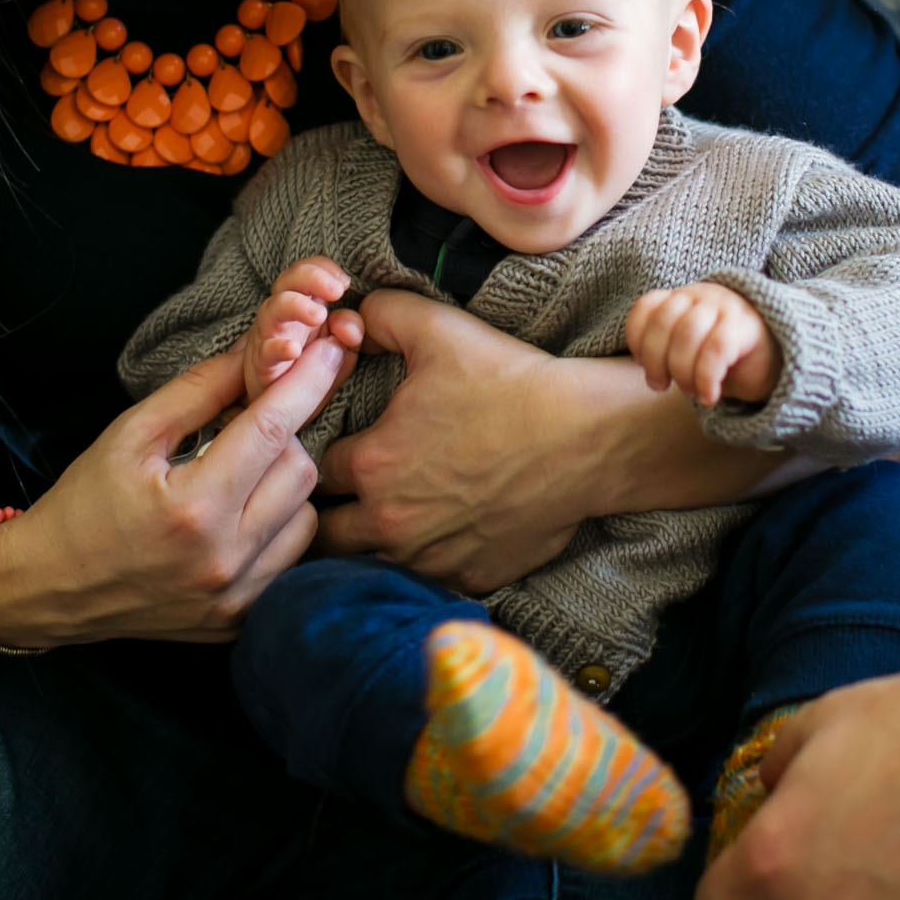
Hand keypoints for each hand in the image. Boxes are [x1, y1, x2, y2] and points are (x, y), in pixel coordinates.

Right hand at [0, 329, 353, 650]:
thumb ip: (198, 391)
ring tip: (243, 475)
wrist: (49, 588)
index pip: (272, 430)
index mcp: (192, 507)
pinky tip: (243, 515)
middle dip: (286, 436)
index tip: (331, 349)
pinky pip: (291, 560)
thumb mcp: (130, 434)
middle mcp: (223, 558)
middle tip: (250, 428)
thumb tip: (256, 351)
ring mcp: (235, 596)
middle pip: (301, 472)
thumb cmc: (84, 504)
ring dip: (286, 484)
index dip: (307, 382)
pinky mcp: (239, 619)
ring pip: (307, 517)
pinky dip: (280, 528)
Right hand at [246, 254, 363, 402]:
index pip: (307, 272)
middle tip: (336, 290)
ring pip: (272, 308)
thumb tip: (349, 328)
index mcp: (302, 305)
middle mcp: (282, 316)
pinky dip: (278, 347)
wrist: (282, 410)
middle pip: (287, 281)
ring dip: (295, 305)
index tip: (345, 283)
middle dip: (311, 277)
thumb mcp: (341, 350)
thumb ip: (351, 333)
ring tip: (319, 315)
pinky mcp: (260, 367)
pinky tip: (294, 350)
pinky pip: (264, 352)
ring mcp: (268, 338)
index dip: (324, 269)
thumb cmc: (311, 372)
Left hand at [309, 289, 608, 593]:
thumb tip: (347, 320)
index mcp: (372, 464)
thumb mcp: (437, 329)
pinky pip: (424, 583)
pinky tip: (438, 535)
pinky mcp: (467, 577)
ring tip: (390, 517)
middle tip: (349, 493)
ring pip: (368, 567)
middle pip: (326, 534)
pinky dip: (423, 563)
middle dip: (331, 512)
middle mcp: (390, 521)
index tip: (342, 448)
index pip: (315, 472)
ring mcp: (429, 557)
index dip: (323, 457)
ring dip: (369, 545)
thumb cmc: (509, 382)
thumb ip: (379, 316)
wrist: (584, 437)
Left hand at [625, 281, 773, 406]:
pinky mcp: (746, 327)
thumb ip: (668, 350)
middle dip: (654, 360)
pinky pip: (715, 349)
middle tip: (661, 386)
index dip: (637, 338)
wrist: (783, 360)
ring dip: (681, 371)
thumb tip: (651, 371)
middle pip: (664, 322)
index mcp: (684, 298)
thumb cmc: (728, 360)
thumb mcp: (691, 352)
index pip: (648, 306)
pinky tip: (708, 397)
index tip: (643, 365)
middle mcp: (703, 296)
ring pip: (687, 334)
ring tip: (689, 392)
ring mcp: (726, 307)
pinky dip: (705, 378)